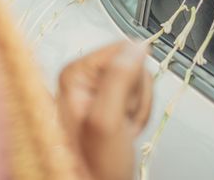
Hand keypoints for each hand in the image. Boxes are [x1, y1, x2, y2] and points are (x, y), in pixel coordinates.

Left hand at [57, 42, 152, 179]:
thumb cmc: (94, 167)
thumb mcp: (107, 120)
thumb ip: (119, 78)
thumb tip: (136, 46)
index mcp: (73, 74)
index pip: (123, 48)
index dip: (133, 77)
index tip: (122, 102)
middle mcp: (81, 79)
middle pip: (133, 64)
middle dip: (136, 97)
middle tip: (121, 120)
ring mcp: (95, 91)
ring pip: (139, 81)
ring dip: (138, 109)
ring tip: (122, 128)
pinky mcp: (108, 102)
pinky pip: (139, 97)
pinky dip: (138, 116)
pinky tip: (124, 129)